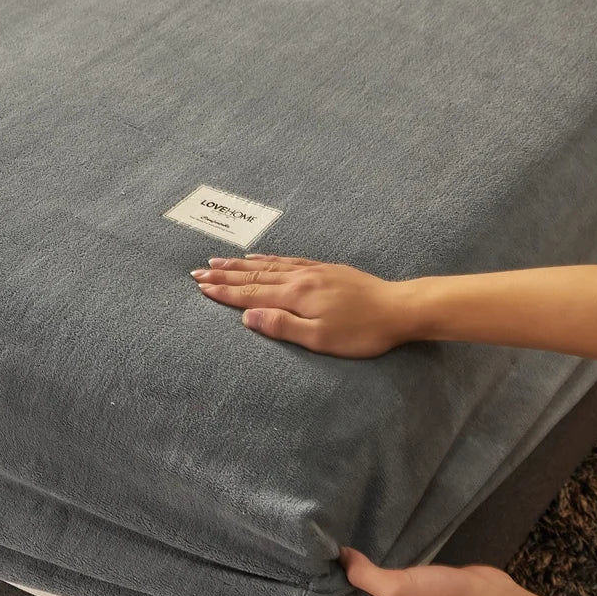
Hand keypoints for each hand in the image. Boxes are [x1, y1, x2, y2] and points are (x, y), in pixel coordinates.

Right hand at [190, 254, 414, 357]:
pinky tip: (261, 256)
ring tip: (220, 260)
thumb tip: (248, 317)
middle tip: (197, 271)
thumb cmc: (362, 331)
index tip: (199, 287)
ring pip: (269, 264)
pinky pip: (288, 260)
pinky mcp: (326, 270)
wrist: (399, 309)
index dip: (223, 292)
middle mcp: (300, 278)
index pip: (250, 294)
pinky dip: (268, 258)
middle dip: (224, 275)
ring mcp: (314, 271)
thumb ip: (282, 326)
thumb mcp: (320, 338)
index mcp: (296, 296)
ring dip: (242, 264)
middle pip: (254, 275)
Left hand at [338, 546, 513, 595]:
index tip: (322, 564)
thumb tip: (340, 558)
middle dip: (351, 579)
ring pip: (383, 590)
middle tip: (332, 550)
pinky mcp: (427, 594)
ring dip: (370, 572)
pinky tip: (380, 549)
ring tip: (350, 546)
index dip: (335, 589)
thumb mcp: (396, 587)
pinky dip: (390, 568)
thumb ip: (365, 575)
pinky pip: (401, 582)